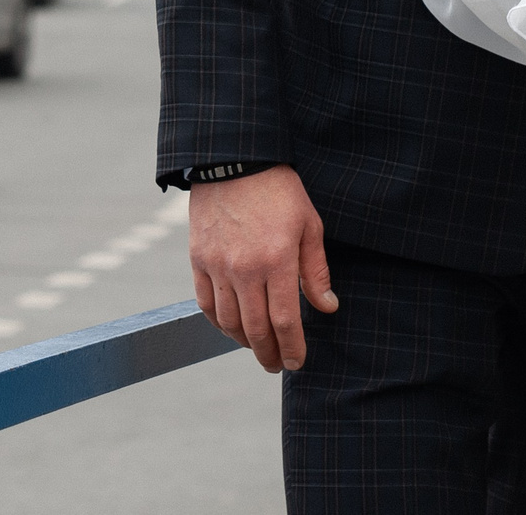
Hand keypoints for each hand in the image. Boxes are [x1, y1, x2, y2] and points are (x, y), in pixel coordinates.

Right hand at [188, 166, 337, 371]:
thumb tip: (327, 307)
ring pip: (229, 322)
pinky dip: (218, 323)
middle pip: (256, 329)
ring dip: (244, 342)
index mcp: (276, 260)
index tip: (297, 362)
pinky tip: (231, 327)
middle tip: (277, 365)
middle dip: (269, 354)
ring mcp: (217, 266)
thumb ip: (316, 270)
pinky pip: (205, 303)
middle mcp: (244, 269)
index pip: (285, 321)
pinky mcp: (198, 259)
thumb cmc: (278, 191)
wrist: (234, 160)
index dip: (292, 348)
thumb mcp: (308, 225)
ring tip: (258, 347)